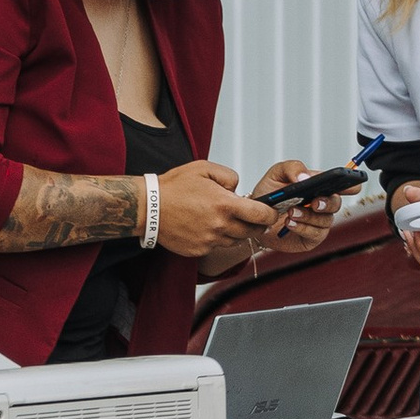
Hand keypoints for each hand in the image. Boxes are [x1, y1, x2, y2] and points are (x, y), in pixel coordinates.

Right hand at [164, 156, 286, 269]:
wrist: (149, 207)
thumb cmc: (175, 186)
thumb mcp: (204, 168)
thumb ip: (229, 176)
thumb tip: (239, 189)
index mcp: (225, 205)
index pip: (261, 215)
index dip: (270, 214)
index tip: (270, 211)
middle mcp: (220, 226)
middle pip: (252, 232)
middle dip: (256, 224)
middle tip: (251, 216)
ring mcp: (209, 241)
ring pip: (235, 240)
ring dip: (236, 231)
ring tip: (223, 218)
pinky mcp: (199, 251)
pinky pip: (217, 246)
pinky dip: (217, 238)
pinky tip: (206, 226)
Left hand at [249, 158, 344, 251]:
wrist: (254, 218)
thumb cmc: (268, 194)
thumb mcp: (276, 174)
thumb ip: (292, 168)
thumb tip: (305, 177)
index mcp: (318, 187)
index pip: (341, 185)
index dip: (351, 184)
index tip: (354, 185)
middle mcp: (321, 204)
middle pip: (336, 203)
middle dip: (327, 203)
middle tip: (314, 202)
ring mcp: (317, 222)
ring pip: (325, 220)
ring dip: (308, 216)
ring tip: (290, 212)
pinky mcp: (311, 238)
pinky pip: (314, 234)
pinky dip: (302, 228)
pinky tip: (290, 223)